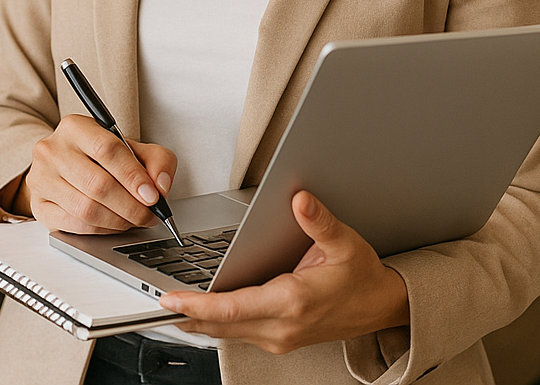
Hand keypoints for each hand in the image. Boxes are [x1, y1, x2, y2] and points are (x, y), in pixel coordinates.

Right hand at [17, 114, 176, 233]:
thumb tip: (160, 186)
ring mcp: (41, 178)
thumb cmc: (100, 157)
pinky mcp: (38, 205)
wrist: (66, 164)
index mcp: (75, 127)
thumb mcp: (132, 148)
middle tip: (148, 214)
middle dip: (131, 206)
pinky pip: (74, 225)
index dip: (134, 177)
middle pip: (97, 184)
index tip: (152, 195)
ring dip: (118, 221)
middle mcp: (52, 149)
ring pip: (86, 209)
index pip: (107, 150)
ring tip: (133, 219)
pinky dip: (101, 230)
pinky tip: (113, 225)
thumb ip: (156, 160)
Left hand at [160, 191, 408, 352]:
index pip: (233, 308)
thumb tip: (299, 200)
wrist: (383, 307)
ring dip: (199, 320)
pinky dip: (217, 323)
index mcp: (294, 301)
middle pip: (222, 326)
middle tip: (156, 300)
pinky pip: (239, 333)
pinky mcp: (280, 338)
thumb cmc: (363, 278)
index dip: (198, 305)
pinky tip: (202, 310)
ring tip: (171, 304)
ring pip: (228, 333)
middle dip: (187, 314)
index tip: (170, 299)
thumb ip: (319, 222)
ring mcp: (281, 337)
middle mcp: (283, 326)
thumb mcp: (345, 244)